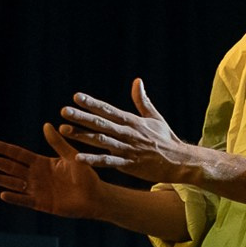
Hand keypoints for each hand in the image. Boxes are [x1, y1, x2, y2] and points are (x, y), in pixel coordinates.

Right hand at [0, 123, 103, 216]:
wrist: (95, 197)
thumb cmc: (86, 176)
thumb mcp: (71, 156)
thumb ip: (58, 143)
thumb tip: (46, 125)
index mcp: (42, 163)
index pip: (18, 155)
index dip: (4, 150)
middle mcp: (36, 176)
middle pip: (11, 168)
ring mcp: (37, 190)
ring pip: (13, 184)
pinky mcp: (42, 204)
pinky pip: (25, 200)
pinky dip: (15, 198)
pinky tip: (2, 194)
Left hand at [59, 80, 207, 185]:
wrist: (181, 162)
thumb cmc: (167, 140)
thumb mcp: (155, 118)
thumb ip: (142, 101)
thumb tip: (137, 81)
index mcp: (133, 121)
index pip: (109, 109)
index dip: (92, 103)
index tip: (76, 96)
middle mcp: (128, 133)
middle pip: (101, 123)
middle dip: (82, 116)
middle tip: (64, 110)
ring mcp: (128, 149)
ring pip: (101, 140)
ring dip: (82, 135)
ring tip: (64, 130)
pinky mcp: (130, 165)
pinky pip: (108, 162)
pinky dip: (93, 160)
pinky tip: (78, 157)